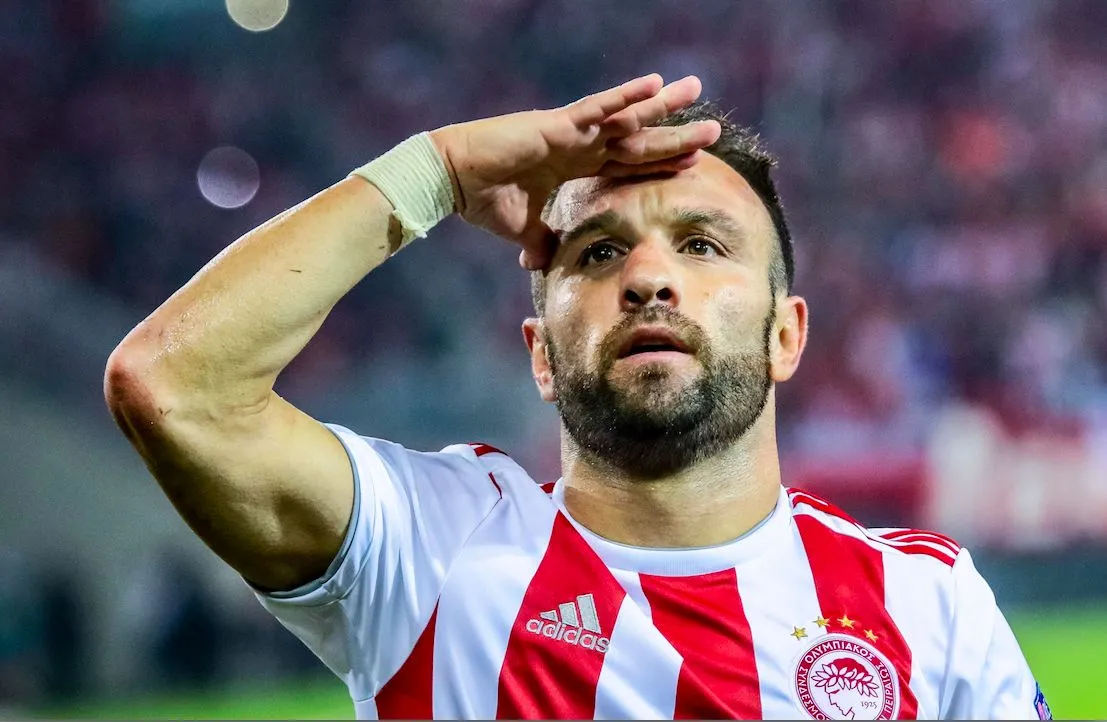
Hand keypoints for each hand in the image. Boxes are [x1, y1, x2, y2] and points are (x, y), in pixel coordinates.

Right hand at [430, 74, 720, 269]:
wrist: (451, 181)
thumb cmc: (482, 200)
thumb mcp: (523, 229)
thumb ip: (541, 242)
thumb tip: (543, 265)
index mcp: (573, 164)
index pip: (627, 163)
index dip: (660, 163)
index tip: (693, 163)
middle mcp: (579, 144)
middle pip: (638, 140)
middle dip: (676, 135)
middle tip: (714, 129)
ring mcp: (571, 131)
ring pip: (627, 118)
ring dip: (663, 108)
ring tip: (696, 91)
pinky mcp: (557, 125)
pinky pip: (598, 108)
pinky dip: (626, 97)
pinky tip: (654, 85)